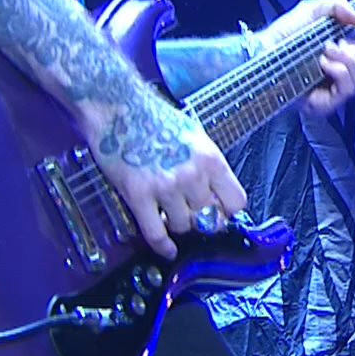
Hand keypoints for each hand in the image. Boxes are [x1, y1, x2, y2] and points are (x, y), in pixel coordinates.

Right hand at [88, 93, 246, 259]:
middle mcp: (192, 174)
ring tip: (171, 216)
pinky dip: (163, 246)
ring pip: (183, 227)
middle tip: (192, 215)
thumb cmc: (154, 117)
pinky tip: (167, 248)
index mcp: (210, 158)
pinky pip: (156, 233)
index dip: (228, 211)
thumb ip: (207, 166)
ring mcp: (165, 186)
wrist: (118, 107)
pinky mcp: (139, 195)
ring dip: (178, 226)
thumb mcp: (195, 136)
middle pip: (210, 219)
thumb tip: (217, 193)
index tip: (220, 212)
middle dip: (202, 220)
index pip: (236, 202)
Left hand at [259, 0, 354, 118]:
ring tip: (324, 53)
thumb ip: (337, 5)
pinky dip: (339, 71)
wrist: (263, 50)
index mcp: (341, 59)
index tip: (351, 36)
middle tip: (335, 45)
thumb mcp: (312, 10)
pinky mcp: (324, 104)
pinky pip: (346, 89)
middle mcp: (339, 77)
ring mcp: (332, 92)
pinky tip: (323, 63)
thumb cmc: (283, 35)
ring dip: (346, 60)